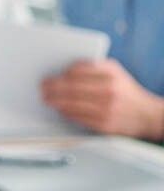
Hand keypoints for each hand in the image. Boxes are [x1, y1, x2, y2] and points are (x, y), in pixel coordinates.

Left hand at [42, 59, 163, 139]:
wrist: (147, 115)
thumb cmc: (127, 92)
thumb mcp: (115, 72)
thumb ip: (94, 67)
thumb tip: (66, 68)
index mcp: (111, 74)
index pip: (77, 71)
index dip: (61, 74)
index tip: (51, 75)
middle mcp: (109, 90)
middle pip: (71, 87)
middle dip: (52, 87)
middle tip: (43, 87)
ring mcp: (105, 108)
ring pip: (71, 103)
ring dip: (55, 100)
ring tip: (46, 98)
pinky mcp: (103, 124)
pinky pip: (77, 117)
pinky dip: (65, 112)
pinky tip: (60, 109)